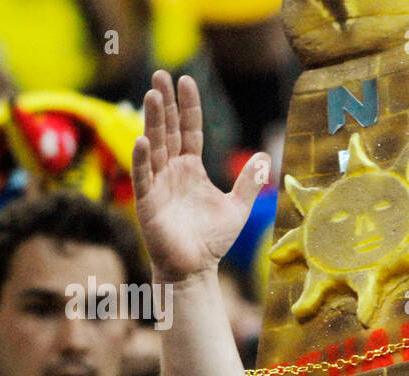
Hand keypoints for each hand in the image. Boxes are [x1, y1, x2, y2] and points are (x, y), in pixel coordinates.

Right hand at [132, 71, 269, 282]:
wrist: (195, 269)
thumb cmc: (212, 240)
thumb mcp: (238, 207)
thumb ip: (249, 181)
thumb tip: (265, 156)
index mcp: (191, 168)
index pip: (189, 130)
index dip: (188, 106)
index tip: (185, 80)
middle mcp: (172, 171)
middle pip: (169, 130)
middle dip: (165, 103)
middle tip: (160, 74)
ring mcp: (157, 185)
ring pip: (155, 147)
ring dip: (153, 122)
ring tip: (153, 95)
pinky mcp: (147, 203)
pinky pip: (144, 177)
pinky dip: (142, 160)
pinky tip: (144, 140)